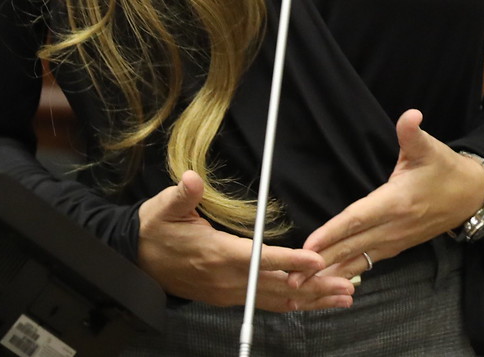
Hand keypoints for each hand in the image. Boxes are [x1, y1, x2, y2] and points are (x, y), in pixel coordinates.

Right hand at [136, 171, 356, 311]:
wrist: (135, 260)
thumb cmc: (155, 229)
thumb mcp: (164, 207)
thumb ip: (183, 194)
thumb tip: (192, 179)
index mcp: (217, 254)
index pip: (260, 259)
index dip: (290, 260)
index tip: (317, 260)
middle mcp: (226, 279)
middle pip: (278, 288)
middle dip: (314, 288)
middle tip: (347, 287)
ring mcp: (228, 293)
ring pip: (276, 301)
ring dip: (310, 300)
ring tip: (342, 298)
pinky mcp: (227, 298)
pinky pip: (265, 304)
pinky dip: (292, 304)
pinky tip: (311, 303)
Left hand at [303, 110, 483, 278]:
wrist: (471, 195)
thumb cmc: (445, 169)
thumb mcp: (430, 148)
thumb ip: (412, 133)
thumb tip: (411, 115)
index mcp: (396, 202)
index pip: (357, 219)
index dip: (332, 233)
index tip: (309, 247)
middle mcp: (393, 226)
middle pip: (351, 246)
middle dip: (321, 263)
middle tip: (291, 277)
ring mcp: (395, 240)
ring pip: (358, 259)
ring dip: (330, 273)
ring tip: (301, 288)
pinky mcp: (397, 246)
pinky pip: (367, 262)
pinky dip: (347, 272)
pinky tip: (328, 283)